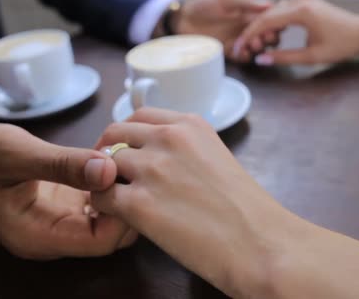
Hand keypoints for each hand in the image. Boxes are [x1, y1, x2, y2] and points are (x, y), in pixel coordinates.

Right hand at [0, 124, 136, 259]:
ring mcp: (58, 222)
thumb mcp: (14, 154)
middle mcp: (52, 236)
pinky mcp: (61, 206)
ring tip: (122, 160)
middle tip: (132, 167)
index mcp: (37, 235)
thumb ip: (62, 164)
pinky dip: (106, 186)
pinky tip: (107, 162)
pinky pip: (95, 206)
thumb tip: (109, 170)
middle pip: (109, 236)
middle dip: (127, 204)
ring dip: (118, 193)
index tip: (128, 179)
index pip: (100, 243)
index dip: (123, 215)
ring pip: (106, 221)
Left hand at [90, 108, 290, 297]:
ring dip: (104, 182)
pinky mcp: (138, 203)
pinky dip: (103, 207)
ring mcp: (151, 168)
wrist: (259, 243)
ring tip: (116, 201)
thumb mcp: (217, 158)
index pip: (139, 116)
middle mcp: (167, 138)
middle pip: (114, 133)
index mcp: (189, 125)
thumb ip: (185, 151)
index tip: (125, 152)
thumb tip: (156, 159)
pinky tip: (120, 219)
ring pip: (102, 165)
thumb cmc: (246, 210)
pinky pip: (100, 197)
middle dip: (106, 153)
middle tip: (110, 176)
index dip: (126, 135)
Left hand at [175, 0, 274, 62]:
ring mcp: (238, 40)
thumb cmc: (203, 4)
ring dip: (259, 47)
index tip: (274, 24)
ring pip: (257, 48)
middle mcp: (246, 27)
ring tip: (254, 44)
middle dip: (270, 37)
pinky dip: (245, 56)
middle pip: (268, 35)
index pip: (270, 18)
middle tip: (264, 37)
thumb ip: (247, 2)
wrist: (183, 19)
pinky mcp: (229, 51)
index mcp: (249, 12)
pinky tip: (243, 53)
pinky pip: (242, 57)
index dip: (275, 22)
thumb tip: (269, 4)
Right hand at [235, 0, 358, 65]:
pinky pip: (283, 9)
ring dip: (263, 26)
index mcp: (302, 11)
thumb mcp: (312, 56)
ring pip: (274, 11)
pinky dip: (274, 21)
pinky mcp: (306, 0)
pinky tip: (271, 35)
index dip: (250, 35)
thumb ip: (284, 58)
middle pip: (267, 14)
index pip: (266, 20)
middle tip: (242, 47)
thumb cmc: (341, 45)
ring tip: (256, 44)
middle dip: (253, 31)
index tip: (239, 47)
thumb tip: (261, 60)